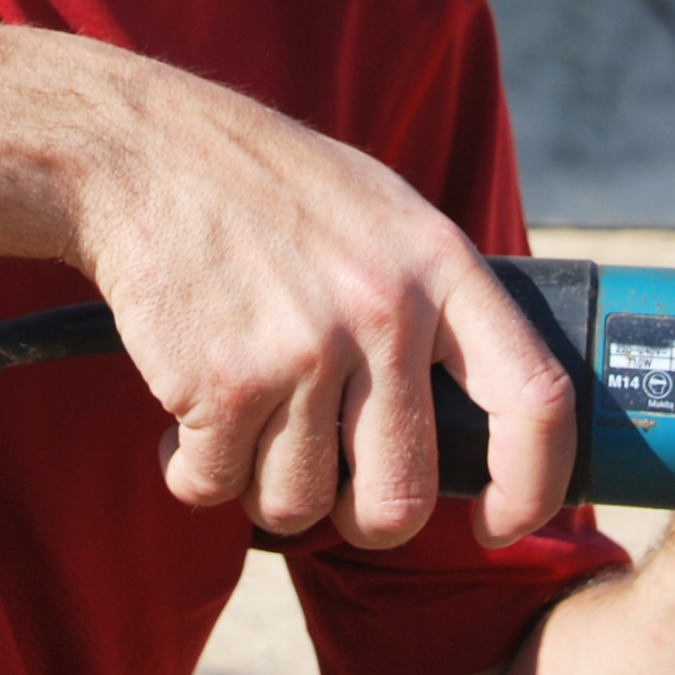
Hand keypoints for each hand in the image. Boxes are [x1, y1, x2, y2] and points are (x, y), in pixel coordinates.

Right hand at [68, 63, 575, 551]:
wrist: (139, 151)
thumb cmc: (260, 183)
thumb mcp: (379, 207)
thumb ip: (432, 294)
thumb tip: (476, 408)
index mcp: (439, 263)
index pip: (534, 401)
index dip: (530, 488)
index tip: (497, 523)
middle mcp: (383, 311)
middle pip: (401, 494)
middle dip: (364, 519)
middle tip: (335, 495)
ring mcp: (304, 350)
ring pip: (300, 502)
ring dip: (263, 485)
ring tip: (241, 428)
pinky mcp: (224, 383)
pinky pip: (216, 485)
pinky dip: (192, 472)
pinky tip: (184, 426)